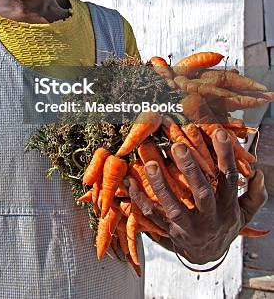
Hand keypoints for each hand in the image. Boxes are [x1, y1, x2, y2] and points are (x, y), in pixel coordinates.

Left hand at [127, 129, 267, 263]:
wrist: (207, 255)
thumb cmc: (225, 222)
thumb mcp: (245, 211)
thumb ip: (254, 193)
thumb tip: (257, 171)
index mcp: (227, 206)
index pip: (228, 178)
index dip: (225, 155)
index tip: (219, 132)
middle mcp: (208, 217)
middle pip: (201, 193)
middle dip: (190, 170)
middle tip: (177, 146)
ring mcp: (188, 226)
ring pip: (173, 207)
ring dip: (161, 185)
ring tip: (149, 163)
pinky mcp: (169, 231)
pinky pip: (152, 216)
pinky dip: (139, 199)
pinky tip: (129, 181)